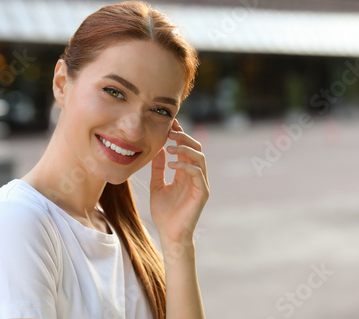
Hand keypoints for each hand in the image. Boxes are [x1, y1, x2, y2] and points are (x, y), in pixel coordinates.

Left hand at [150, 119, 209, 243]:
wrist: (169, 234)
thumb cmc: (164, 213)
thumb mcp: (157, 185)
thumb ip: (158, 168)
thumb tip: (159, 149)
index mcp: (185, 173)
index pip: (186, 149)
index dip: (179, 135)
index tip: (169, 124)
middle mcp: (195, 175)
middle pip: (196, 148)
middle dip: (184, 137)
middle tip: (170, 131)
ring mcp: (200, 183)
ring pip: (200, 157)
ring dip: (185, 148)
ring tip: (171, 145)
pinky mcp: (202, 192)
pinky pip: (197, 173)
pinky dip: (185, 165)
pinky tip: (171, 164)